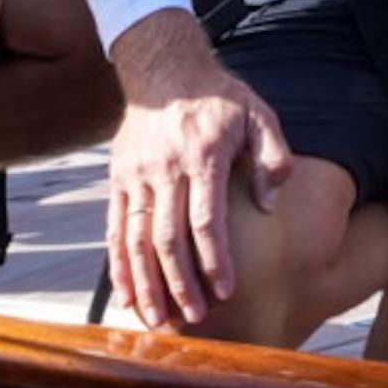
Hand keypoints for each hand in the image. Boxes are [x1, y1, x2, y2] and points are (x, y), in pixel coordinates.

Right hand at [105, 9, 293, 326]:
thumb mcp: (258, 114)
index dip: (216, 259)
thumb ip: (272, 157)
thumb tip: (270, 204)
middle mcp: (165, 168)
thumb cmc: (219, 97)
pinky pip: (115, 228)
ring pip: (136, 239)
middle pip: (168, 238)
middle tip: (196, 318)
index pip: (206, 219)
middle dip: (182, 283)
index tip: (226, 291)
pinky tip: (127, 296)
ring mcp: (136, 175)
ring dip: (147, 284)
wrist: (165, 67)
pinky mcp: (118, 179)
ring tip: (160, 320)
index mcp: (202, 155)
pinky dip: (119, 265)